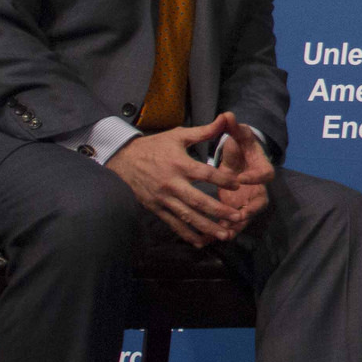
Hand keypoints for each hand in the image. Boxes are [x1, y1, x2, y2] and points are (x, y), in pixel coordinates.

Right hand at [105, 113, 243, 246]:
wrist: (123, 160)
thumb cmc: (155, 146)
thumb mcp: (178, 135)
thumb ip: (203, 132)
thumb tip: (225, 119)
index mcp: (179, 164)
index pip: (204, 174)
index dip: (221, 179)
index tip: (237, 185)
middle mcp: (171, 184)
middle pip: (197, 200)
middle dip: (218, 211)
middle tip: (238, 217)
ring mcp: (163, 199)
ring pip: (187, 216)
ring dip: (207, 227)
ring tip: (225, 234)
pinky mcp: (156, 208)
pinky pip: (173, 224)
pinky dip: (187, 234)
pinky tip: (202, 243)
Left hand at [215, 115, 274, 239]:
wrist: (241, 159)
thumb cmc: (241, 145)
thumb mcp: (239, 134)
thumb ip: (233, 127)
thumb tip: (227, 114)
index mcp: (262, 168)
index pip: (264, 174)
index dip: (255, 177)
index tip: (242, 178)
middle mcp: (258, 187)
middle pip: (260, 201)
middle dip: (250, 209)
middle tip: (239, 214)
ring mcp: (248, 199)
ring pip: (246, 215)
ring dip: (237, 224)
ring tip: (225, 232)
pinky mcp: (237, 208)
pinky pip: (234, 222)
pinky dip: (225, 229)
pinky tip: (211, 236)